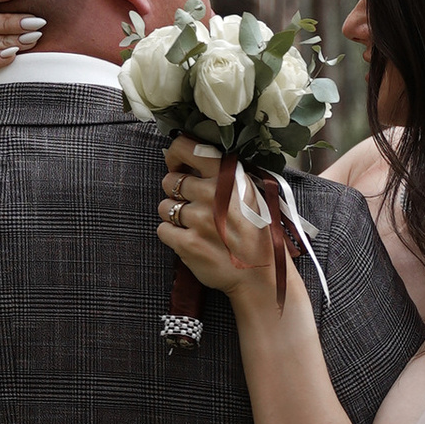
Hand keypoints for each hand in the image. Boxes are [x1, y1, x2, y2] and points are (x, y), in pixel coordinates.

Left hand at [157, 133, 283, 311]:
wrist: (261, 275)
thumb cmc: (257, 233)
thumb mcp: (251, 193)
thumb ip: (225, 175)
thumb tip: (193, 161)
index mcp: (229, 177)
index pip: (187, 148)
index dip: (175, 156)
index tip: (178, 166)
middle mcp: (213, 194)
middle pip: (169, 180)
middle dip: (176, 192)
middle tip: (193, 206)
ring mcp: (199, 220)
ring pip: (164, 206)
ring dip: (173, 215)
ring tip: (195, 226)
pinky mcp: (188, 244)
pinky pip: (163, 230)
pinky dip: (173, 236)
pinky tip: (192, 240)